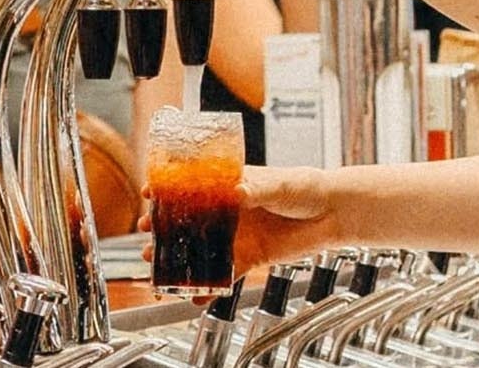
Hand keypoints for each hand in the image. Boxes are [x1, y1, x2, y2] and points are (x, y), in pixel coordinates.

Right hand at [139, 166, 341, 276]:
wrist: (331, 213)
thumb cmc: (305, 189)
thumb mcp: (279, 183)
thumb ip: (256, 189)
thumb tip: (239, 193)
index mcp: (231, 184)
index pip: (193, 185)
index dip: (169, 188)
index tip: (151, 193)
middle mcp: (229, 210)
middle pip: (190, 219)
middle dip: (165, 227)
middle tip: (147, 232)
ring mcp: (237, 235)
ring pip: (201, 248)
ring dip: (180, 258)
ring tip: (160, 268)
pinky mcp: (249, 258)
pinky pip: (225, 274)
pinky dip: (210, 286)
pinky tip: (195, 294)